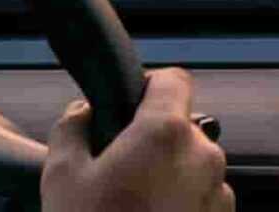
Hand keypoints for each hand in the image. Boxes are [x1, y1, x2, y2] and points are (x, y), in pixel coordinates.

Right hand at [42, 67, 231, 211]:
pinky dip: (178, 206)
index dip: (149, 86)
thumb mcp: (61, 177)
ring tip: (129, 206)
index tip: (131, 102)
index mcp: (165, 133)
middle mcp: (202, 157)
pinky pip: (199, 200)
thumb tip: (80, 114)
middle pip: (180, 128)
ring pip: (191, 167)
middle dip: (150, 143)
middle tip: (115, 170)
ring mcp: (216, 194)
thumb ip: (72, 129)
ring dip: (166, 177)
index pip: (173, 79)